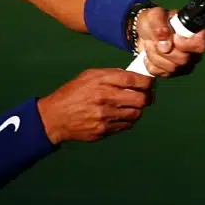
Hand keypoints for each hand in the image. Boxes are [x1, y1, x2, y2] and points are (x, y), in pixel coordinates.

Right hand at [36, 69, 154, 142]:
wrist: (55, 117)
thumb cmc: (72, 94)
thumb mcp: (88, 76)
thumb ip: (111, 75)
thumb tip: (134, 76)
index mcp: (101, 81)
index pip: (133, 79)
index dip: (147, 81)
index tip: (149, 82)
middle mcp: (104, 98)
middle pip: (141, 99)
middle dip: (147, 97)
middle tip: (146, 96)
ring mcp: (105, 116)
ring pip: (136, 114)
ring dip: (137, 109)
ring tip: (131, 106)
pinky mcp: (104, 130)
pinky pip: (126, 125)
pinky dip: (127, 120)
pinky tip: (120, 115)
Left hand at [134, 7, 204, 77]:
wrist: (143, 34)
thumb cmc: (154, 22)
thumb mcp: (153, 15)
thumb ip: (159, 24)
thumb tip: (166, 44)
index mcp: (197, 31)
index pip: (201, 44)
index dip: (185, 44)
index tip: (174, 37)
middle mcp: (196, 50)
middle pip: (184, 59)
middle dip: (164, 49)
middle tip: (156, 38)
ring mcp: (187, 64)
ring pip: (172, 68)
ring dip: (155, 55)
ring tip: (152, 44)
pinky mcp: (175, 73)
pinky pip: (162, 73)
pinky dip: (151, 64)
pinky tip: (150, 54)